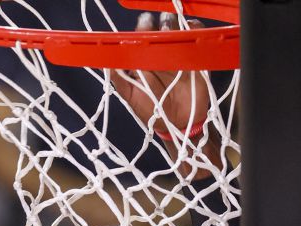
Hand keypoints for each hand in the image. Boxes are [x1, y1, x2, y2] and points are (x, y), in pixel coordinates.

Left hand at [111, 12, 208, 139]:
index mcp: (142, 61)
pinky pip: (195, 39)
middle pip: (159, 32)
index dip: (141, 31)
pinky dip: (195, 30)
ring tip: (172, 30)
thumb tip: (105, 65)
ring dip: (175, 26)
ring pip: (177, 32)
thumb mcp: (131, 97)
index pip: (140, 40)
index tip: (144, 24)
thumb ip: (120, 80)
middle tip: (160, 28)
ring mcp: (177, 55)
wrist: (178, 125)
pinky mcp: (194, 59)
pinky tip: (191, 28)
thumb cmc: (151, 111)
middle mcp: (159, 55)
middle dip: (160, 25)